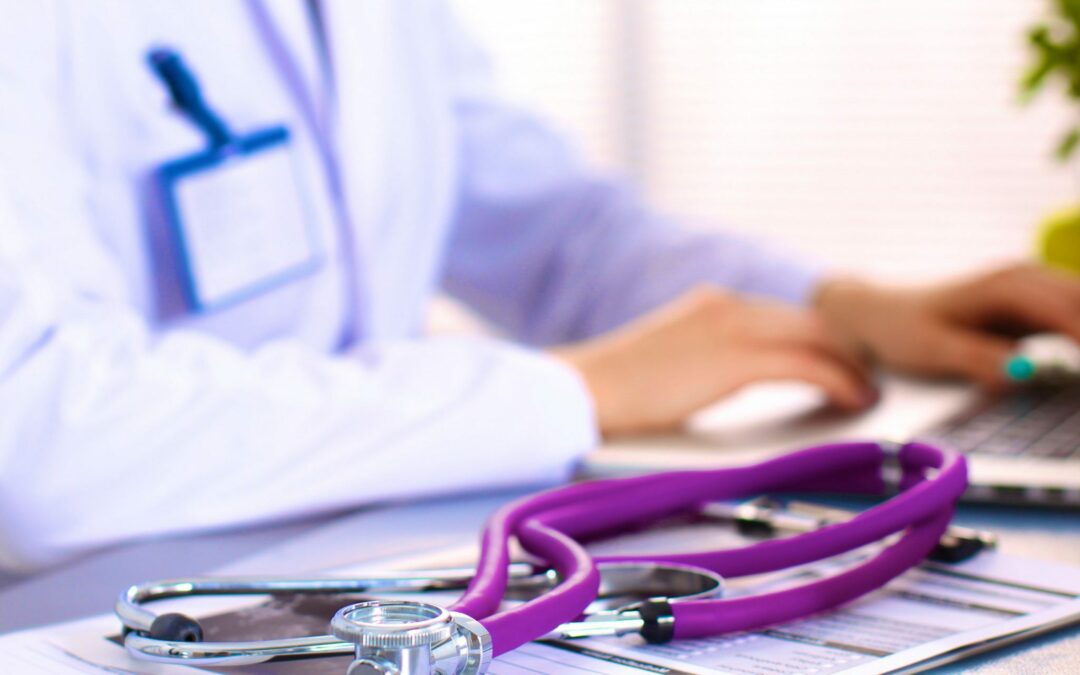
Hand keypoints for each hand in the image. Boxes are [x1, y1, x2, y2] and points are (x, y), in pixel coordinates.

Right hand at [552, 287, 875, 436]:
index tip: (842, 360)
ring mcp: (733, 326)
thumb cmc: (619, 390)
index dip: (823, 338)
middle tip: (868, 378)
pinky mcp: (735, 358)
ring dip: (851, 365)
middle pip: (812, 320)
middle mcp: (729, 304)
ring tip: (867, 391)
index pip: (786, 315)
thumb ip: (711, 358)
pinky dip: (839, 381)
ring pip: (819, 337)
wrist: (583, 391)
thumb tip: (737, 377)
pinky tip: (854, 400)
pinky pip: (808, 364)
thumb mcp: (674, 360)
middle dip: (847, 349)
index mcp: (712, 304)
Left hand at [814, 263, 1079, 388]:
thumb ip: (979, 360)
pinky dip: (1078, 339)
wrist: (880, 313)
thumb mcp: (934, 349)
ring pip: (1079, 305)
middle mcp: (1026, 278)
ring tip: (1079, 381)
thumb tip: (1025, 371)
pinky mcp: (1032, 306)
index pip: (1068, 312)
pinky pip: (1072, 317)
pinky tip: (1074, 370)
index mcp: (1006, 285)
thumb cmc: (903, 329)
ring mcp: (1032, 288)